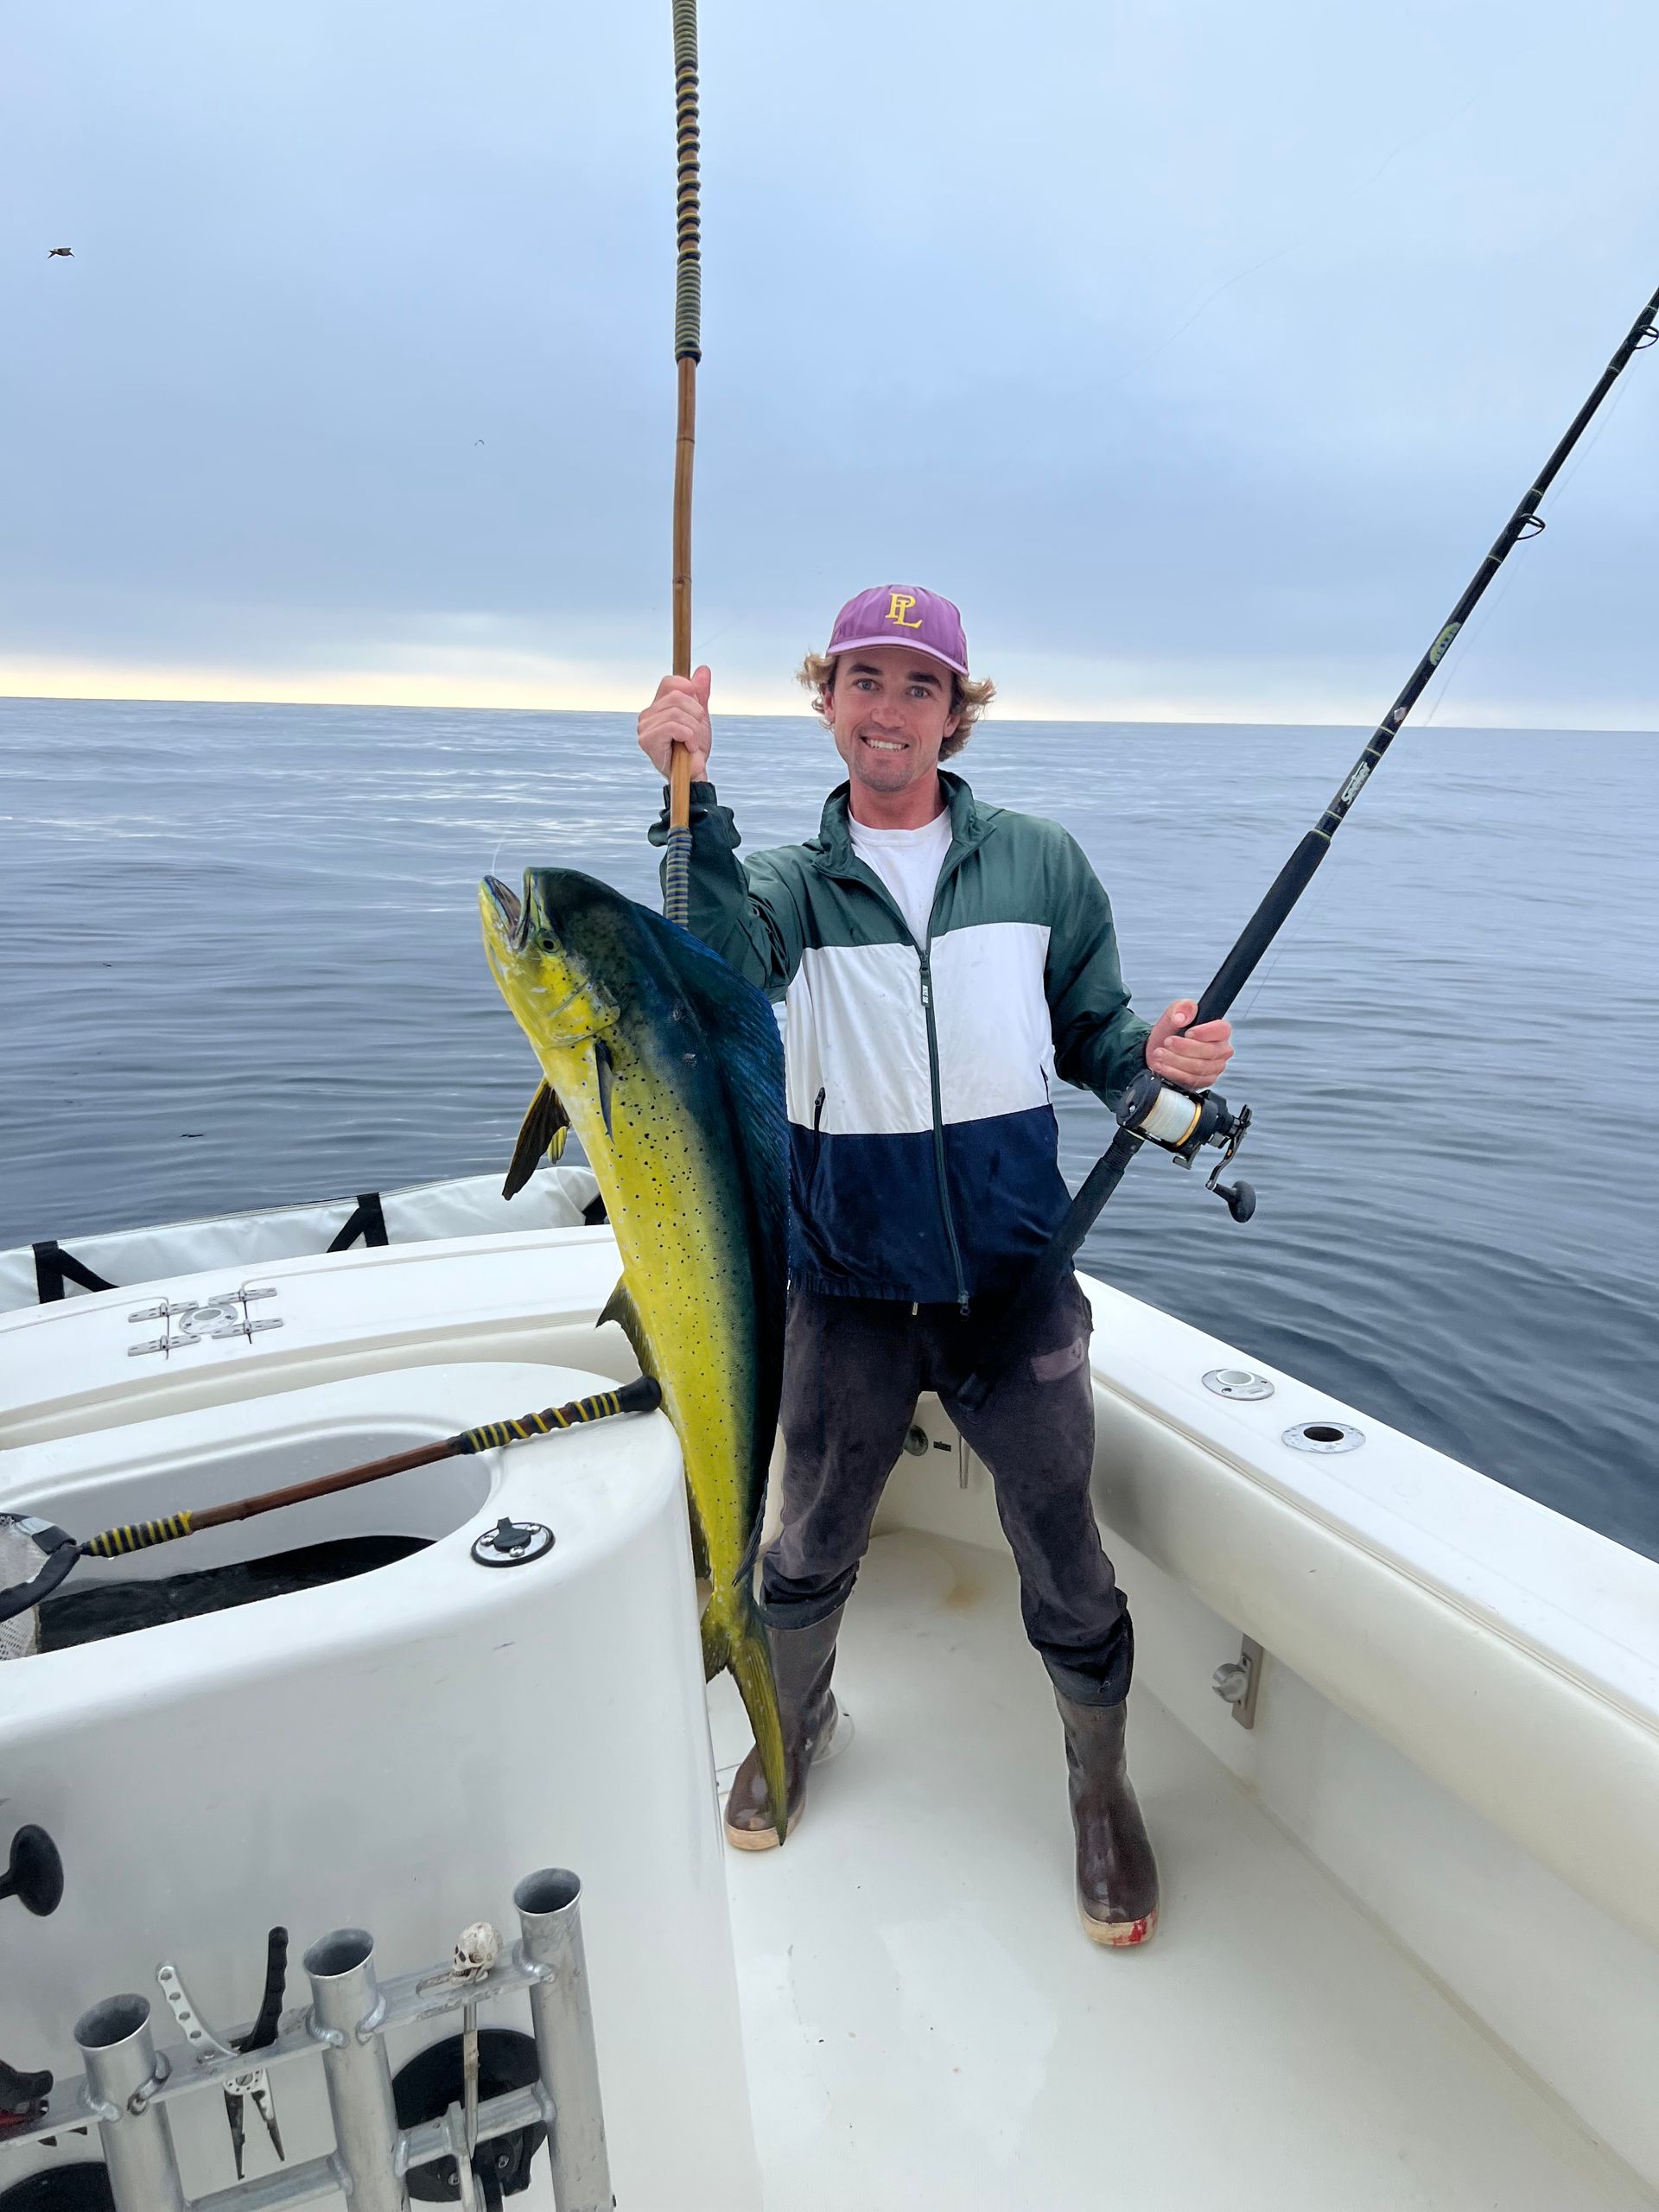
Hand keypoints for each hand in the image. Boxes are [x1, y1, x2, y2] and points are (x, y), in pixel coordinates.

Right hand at [637, 666, 712, 780]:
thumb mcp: (700, 716)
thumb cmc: (694, 748)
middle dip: (696, 714)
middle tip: (696, 732)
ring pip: (677, 712)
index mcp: (658, 706)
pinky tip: (688, 747)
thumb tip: (703, 669)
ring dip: (694, 729)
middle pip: (677, 696)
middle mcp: (647, 715)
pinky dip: (688, 736)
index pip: (671, 682)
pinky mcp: (647, 740)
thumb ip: (700, 693)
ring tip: (692, 742)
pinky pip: (673, 726)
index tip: (698, 710)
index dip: (689, 691)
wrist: (694, 773)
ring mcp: (644, 727)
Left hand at [1144, 999, 1232, 1089]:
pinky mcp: (1203, 1081)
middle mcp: (1221, 1050)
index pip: (1222, 1030)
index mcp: (1219, 1031)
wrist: (1159, 1049)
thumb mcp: (1173, 1013)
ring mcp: (1214, 1068)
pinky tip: (1163, 1065)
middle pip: (1209, 1051)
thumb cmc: (1171, 1031)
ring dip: (1176, 1060)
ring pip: (1199, 1067)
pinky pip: (1191, 1079)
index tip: (1188, 1032)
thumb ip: (1181, 1008)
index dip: (1205, 1032)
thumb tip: (1182, 1017)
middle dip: (1184, 1047)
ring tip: (1160, 1053)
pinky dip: (1173, 1072)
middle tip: (1168, 1042)